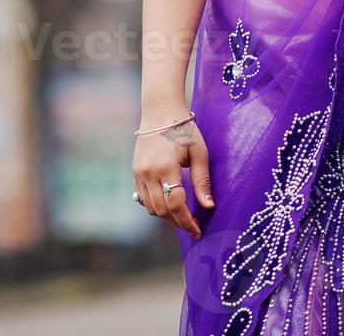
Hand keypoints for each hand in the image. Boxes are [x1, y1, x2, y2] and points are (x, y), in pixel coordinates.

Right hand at [131, 110, 213, 238]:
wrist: (160, 112)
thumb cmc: (184, 130)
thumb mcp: (199, 153)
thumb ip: (202, 181)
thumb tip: (208, 206)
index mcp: (166, 167)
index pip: (175, 204)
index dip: (186, 222)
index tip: (197, 231)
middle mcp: (148, 172)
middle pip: (161, 210)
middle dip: (177, 223)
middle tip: (193, 227)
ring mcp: (139, 173)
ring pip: (150, 207)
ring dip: (166, 217)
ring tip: (182, 217)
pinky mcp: (135, 172)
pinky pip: (142, 198)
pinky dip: (155, 206)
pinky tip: (168, 206)